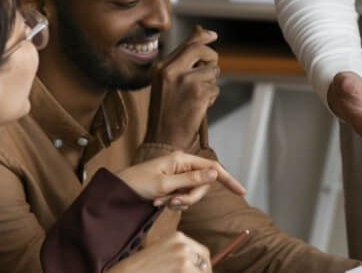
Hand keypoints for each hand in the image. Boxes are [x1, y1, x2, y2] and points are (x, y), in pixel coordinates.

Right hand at [110, 232, 210, 271]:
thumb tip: (198, 266)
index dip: (205, 265)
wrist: (130, 272)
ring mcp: (184, 254)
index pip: (202, 252)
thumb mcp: (162, 254)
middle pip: (205, 261)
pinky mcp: (183, 267)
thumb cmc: (143, 268)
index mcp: (178, 236)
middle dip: (205, 272)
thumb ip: (178, 256)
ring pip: (202, 270)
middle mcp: (183, 242)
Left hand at [117, 151, 244, 208]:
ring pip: (193, 193)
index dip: (228, 179)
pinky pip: (183, 197)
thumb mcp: (166, 184)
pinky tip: (158, 202)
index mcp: (183, 159)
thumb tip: (215, 173)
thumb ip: (192, 179)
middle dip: (189, 198)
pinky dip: (173, 203)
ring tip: (160, 201)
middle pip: (203, 185)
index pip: (212, 167)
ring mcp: (179, 175)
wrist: (120, 190)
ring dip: (179, 202)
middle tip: (171, 202)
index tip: (242, 191)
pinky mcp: (174, 185)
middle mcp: (183, 165)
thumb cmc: (139, 183)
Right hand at [146, 26, 220, 149]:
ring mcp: (185, 80)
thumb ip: (181, 64)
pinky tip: (198, 107)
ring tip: (196, 98)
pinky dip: (210, 99)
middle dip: (211, 58)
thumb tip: (202, 42)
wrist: (163, 140)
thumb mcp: (166, 84)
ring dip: (210, 85)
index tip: (213, 35)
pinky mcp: (198, 92)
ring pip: (212, 71)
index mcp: (161, 66)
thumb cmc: (166, 114)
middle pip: (201, 50)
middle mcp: (171, 70)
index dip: (203, 37)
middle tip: (210, 70)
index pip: (186, 44)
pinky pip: (215, 89)